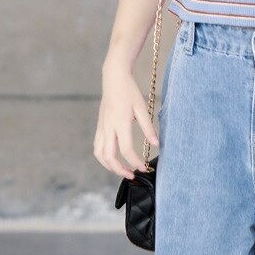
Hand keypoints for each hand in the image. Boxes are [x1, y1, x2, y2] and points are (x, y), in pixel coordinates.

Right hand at [93, 60, 159, 178]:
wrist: (114, 78)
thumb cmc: (129, 92)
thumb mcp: (142, 108)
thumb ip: (148, 127)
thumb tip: (156, 144)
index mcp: (120, 123)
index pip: (126, 150)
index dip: (135, 162)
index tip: (144, 168)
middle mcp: (108, 127)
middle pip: (110, 157)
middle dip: (120, 170)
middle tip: (132, 176)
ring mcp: (102, 127)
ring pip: (100, 154)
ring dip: (109, 166)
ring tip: (121, 171)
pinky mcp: (99, 127)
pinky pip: (97, 147)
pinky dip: (103, 158)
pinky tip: (113, 160)